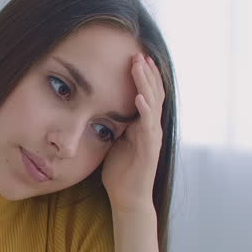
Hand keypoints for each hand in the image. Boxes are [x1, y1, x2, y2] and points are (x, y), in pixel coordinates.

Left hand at [101, 53, 165, 213]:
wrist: (127, 198)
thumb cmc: (120, 171)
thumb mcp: (113, 140)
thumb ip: (113, 124)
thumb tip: (99, 108)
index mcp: (142, 124)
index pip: (146, 93)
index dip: (143, 76)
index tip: (135, 57)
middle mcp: (151, 128)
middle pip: (153, 93)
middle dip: (146, 73)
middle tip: (138, 53)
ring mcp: (153, 138)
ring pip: (153, 105)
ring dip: (146, 84)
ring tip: (140, 66)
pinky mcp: (150, 150)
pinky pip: (149, 127)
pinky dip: (145, 111)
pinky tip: (139, 98)